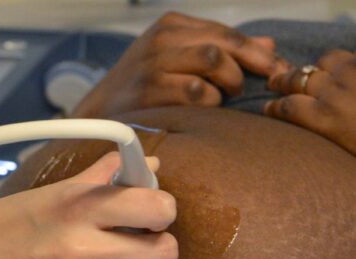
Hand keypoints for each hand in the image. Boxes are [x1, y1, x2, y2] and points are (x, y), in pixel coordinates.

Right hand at [0, 152, 176, 258]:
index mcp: (77, 199)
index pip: (151, 199)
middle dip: (161, 237)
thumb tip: (145, 167)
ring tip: (101, 251)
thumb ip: (101, 180)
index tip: (152, 202)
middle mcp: (82, 237)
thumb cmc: (6, 222)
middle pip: (164, 245)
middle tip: (145, 231)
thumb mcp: (52, 192)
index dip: (160, 201)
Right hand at [73, 11, 289, 117]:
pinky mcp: (150, 89)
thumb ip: (219, 49)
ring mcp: (154, 63)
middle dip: (249, 66)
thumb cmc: (144, 83)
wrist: (101, 110)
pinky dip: (210, 102)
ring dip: (228, 83)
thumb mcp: (177, 56)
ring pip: (213, 62)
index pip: (225, 32)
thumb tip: (269, 46)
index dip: (257, 52)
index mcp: (171, 25)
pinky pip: (197, 92)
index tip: (280, 69)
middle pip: (222, 45)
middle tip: (250, 87)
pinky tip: (206, 108)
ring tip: (225, 96)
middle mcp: (162, 39)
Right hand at [265, 49, 355, 155]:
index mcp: (327, 120)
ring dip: (319, 67)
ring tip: (319, 73)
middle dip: (283, 81)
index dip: (274, 108)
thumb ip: (324, 138)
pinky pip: (352, 56)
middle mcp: (335, 92)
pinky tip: (348, 73)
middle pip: (297, 79)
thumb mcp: (346, 157)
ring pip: (326, 60)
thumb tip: (310, 132)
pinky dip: (347, 63)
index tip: (268, 108)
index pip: (286, 107)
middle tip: (275, 82)